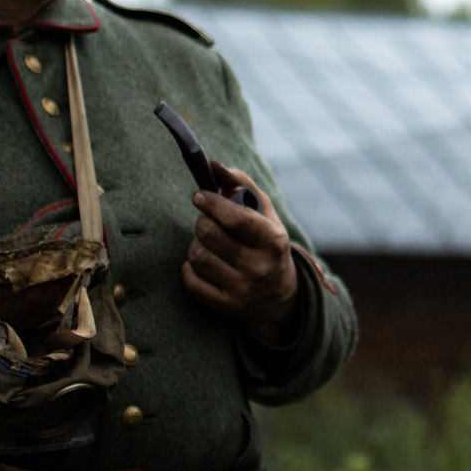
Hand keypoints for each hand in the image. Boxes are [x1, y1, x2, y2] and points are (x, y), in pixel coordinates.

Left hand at [183, 164, 303, 342]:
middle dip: (203, 223)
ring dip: (197, 245)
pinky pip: (190, 280)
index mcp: (273, 240)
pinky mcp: (226, 306)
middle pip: (209, 234)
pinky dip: (190, 268)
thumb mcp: (264, 213)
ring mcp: (242, 289)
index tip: (199, 196)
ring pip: (197, 255)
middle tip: (208, 223)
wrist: (279, 296)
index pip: (235, 218)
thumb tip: (213, 165)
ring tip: (209, 245)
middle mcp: (259, 267)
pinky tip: (202, 264)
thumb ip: (241, 184)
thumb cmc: (267, 243)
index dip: (211, 203)